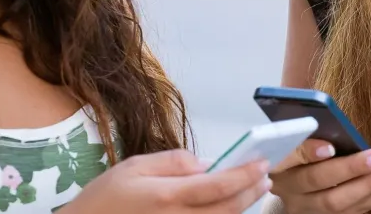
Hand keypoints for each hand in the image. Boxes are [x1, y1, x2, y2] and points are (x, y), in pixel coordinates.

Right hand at [62, 149, 270, 212]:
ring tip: (254, 191)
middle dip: (251, 191)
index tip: (262, 163)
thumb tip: (207, 163)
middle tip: (265, 177)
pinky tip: (228, 209)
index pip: (220, 184)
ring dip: (242, 207)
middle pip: (228, 208)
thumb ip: (174, 162)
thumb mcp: (135, 167)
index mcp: (169, 196)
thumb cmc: (104, 199)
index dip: (246, 174)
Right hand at [270, 139, 370, 212]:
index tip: (329, 146)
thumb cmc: (301, 156)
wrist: (299, 192)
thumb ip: (309, 132)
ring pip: (339, 202)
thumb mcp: (297, 142)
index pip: (288, 158)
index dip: (308, 153)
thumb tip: (327, 119)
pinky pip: (356, 211)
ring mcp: (309, 209)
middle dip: (351, 170)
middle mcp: (290, 191)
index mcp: (279, 165)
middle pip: (318, 182)